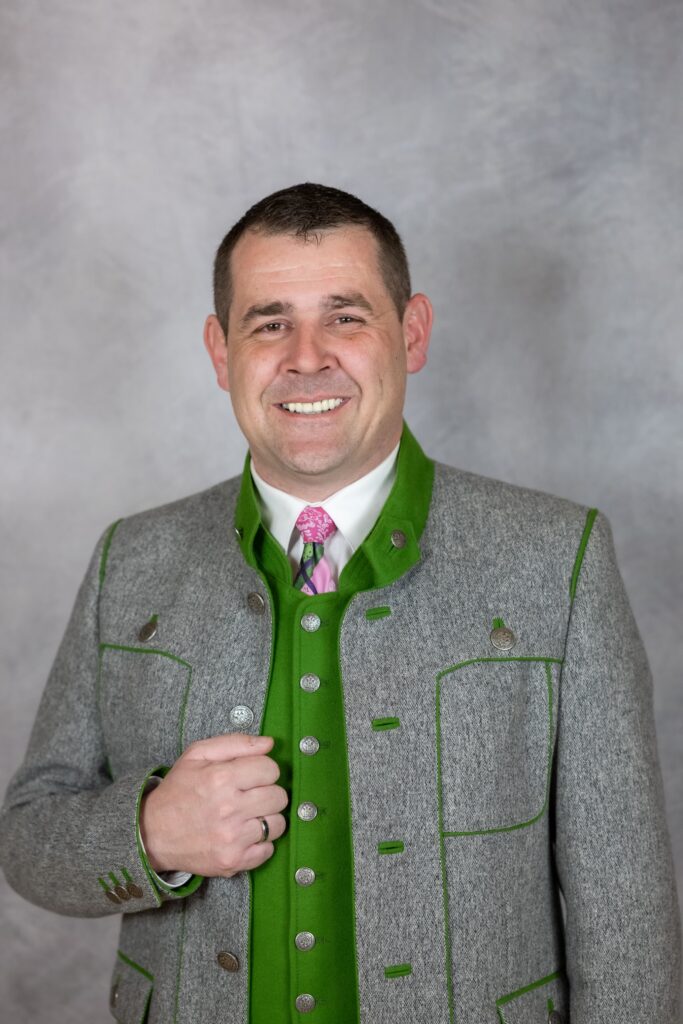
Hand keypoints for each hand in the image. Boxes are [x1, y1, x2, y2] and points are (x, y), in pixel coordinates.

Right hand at [138, 733, 287, 877]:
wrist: (152, 833)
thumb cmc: (178, 790)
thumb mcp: (197, 755)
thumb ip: (236, 743)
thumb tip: (270, 743)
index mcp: (220, 778)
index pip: (271, 768)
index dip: (264, 769)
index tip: (252, 775)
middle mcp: (228, 809)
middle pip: (279, 796)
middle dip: (268, 792)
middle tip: (251, 795)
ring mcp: (232, 838)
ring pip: (277, 824)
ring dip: (267, 818)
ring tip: (249, 815)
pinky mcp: (233, 861)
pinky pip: (268, 850)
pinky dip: (261, 843)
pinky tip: (244, 834)